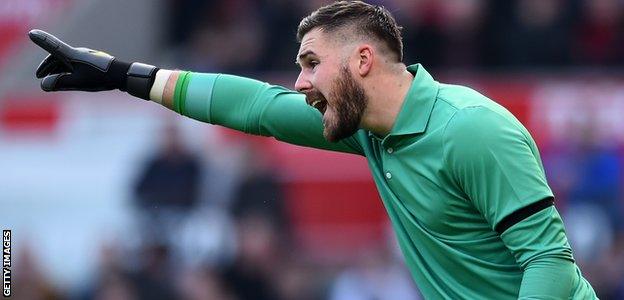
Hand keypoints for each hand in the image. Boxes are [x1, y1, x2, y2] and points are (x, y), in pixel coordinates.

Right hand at [29, 29, 157, 98]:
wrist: (122, 75)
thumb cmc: (100, 77)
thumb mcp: (78, 82)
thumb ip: (60, 83)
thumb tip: (44, 86)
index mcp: (72, 55)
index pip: (53, 46)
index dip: (41, 40)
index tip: (31, 33)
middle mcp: (78, 53)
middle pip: (58, 57)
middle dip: (47, 66)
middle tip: (39, 76)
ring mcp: (86, 58)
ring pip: (67, 62)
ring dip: (58, 71)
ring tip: (52, 80)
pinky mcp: (93, 63)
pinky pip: (76, 66)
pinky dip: (68, 72)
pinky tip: (69, 80)